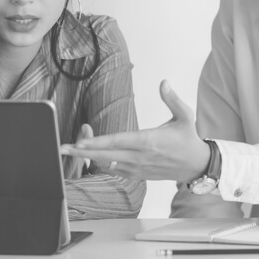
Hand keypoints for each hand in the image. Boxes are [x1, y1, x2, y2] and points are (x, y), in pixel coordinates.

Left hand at [61, 81, 208, 185]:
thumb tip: (163, 82)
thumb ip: (172, 99)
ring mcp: (137, 168)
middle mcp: (140, 157)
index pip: (118, 141)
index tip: (81, 141)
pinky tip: (87, 157)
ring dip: (87, 158)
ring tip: (70, 150)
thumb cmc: (188, 140)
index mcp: (149, 141)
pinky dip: (99, 164)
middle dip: (82, 152)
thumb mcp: (185, 116)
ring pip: (106, 164)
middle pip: (105, 155)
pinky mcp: (136, 175)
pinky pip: (113, 171)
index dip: (97, 142)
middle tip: (63, 148)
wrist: (196, 165)